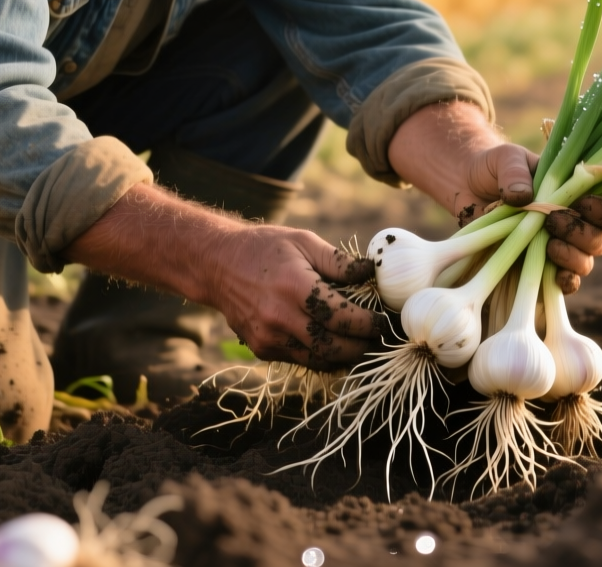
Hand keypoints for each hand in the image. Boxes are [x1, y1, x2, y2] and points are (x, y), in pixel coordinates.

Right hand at [204, 225, 377, 368]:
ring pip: (318, 360)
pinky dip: (321, 356)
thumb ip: (339, 261)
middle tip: (379, 339)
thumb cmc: (264, 248)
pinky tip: (334, 344)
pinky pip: (300, 360)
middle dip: (363, 347)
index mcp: (294, 287)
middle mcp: (280, 317)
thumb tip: (371, 272)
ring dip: (345, 357)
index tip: (385, 322)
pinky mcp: (261, 349)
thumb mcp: (303, 242)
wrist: (216, 265)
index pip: (342, 317)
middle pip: (334, 346)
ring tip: (363, 345)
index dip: (369, 324)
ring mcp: (269, 337)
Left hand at [388, 101, 601, 294]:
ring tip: (550, 245)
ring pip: (585, 263)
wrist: (464, 187)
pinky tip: (555, 277)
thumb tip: (522, 198)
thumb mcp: (505, 159)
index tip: (580, 204)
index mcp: (574, 195)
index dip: (601, 210)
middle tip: (553, 221)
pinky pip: (563, 284)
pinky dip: (565, 283)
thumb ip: (515, 172)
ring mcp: (556, 248)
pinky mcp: (537, 269)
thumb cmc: (492, 169)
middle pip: (599, 240)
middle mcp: (571, 224)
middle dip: (582, 234)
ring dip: (573, 258)